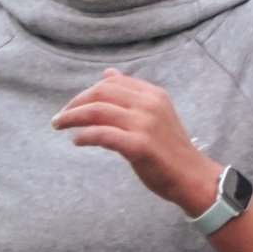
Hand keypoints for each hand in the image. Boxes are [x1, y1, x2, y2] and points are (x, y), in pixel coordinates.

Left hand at [51, 70, 219, 215]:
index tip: (74, 105)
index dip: (88, 92)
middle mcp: (149, 104)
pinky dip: (84, 136)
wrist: (192, 177)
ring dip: (72, 117)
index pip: (112, 82)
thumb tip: (108, 74)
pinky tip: (77, 141)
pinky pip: (102, 134)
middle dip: (76, 103)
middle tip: (61, 117)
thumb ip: (132, 96)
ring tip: (60, 125)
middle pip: (101, 93)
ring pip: (97, 111)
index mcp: (153, 94)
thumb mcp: (155, 114)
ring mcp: (144, 124)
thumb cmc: (170, 149)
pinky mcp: (139, 145)